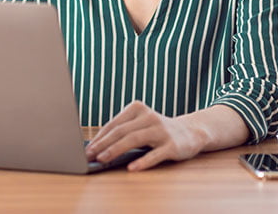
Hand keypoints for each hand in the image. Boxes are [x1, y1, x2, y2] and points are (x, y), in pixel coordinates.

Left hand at [85, 101, 248, 170]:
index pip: (114, 124)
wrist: (190, 132)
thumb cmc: (157, 131)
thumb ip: (122, 131)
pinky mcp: (171, 145)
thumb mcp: (140, 125)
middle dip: (103, 144)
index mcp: (138, 108)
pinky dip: (142, 161)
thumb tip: (96, 147)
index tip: (87, 149)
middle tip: (90, 156)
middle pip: (122, 131)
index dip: (99, 137)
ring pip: (135, 139)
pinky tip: (132, 168)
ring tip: (103, 160)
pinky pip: (155, 154)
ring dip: (116, 150)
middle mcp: (149, 117)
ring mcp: (161, 130)